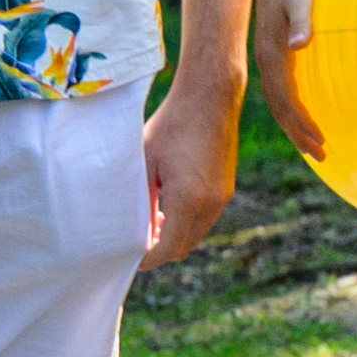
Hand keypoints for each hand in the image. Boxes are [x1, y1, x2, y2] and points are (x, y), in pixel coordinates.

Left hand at [142, 77, 241, 268]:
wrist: (210, 97)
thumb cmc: (171, 125)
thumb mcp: (145, 163)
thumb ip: (141, 201)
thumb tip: (134, 229)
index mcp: (189, 199)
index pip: (168, 248)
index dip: (147, 259)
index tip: (129, 258)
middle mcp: (211, 203)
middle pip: (185, 247)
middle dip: (160, 251)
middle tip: (135, 243)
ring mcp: (223, 196)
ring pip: (196, 234)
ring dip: (174, 236)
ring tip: (150, 224)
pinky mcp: (226, 187)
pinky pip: (205, 218)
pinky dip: (186, 222)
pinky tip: (168, 206)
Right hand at [248, 0, 320, 155]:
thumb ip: (303, 22)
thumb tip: (300, 46)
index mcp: (273, 52)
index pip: (286, 99)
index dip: (301, 123)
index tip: (320, 143)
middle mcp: (268, 57)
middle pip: (280, 106)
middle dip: (298, 133)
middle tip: (321, 155)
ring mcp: (271, 53)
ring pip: (279, 98)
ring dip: (294, 123)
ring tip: (312, 144)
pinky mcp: (277, 47)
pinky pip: (282, 86)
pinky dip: (291, 104)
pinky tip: (304, 111)